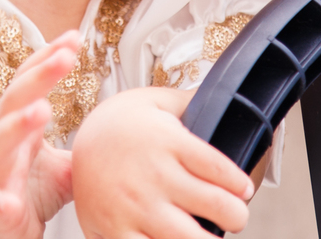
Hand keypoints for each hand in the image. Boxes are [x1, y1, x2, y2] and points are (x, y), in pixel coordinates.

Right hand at [0, 30, 80, 238]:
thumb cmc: (25, 192)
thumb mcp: (61, 163)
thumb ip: (85, 143)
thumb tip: (128, 125)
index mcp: (19, 128)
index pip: (29, 83)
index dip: (47, 58)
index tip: (74, 37)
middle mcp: (2, 144)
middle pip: (15, 101)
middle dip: (38, 77)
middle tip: (64, 57)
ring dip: (18, 125)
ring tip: (42, 111)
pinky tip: (7, 200)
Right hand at [71, 87, 253, 238]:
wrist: (77, 140)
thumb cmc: (119, 122)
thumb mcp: (155, 101)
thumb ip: (192, 102)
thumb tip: (228, 95)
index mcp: (168, 140)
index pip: (220, 168)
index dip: (240, 185)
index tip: (244, 190)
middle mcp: (154, 174)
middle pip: (215, 206)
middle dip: (236, 216)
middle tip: (235, 216)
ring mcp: (135, 206)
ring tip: (210, 234)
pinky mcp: (115, 230)